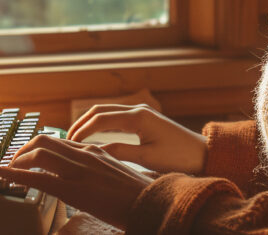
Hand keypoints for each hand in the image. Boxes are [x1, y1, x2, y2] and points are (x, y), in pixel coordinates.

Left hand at [0, 134, 153, 229]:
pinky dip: (18, 174)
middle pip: (45, 140)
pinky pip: (40, 177)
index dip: (40, 145)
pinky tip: (6, 175)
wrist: (151, 204)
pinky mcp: (75, 187)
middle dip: (24, 148)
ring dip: (19, 158)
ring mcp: (80, 169)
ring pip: (40, 152)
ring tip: (10, 168)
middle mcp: (85, 154)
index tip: (29, 154)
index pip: (61, 141)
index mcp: (95, 151)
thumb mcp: (117, 175)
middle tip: (14, 160)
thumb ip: (101, 170)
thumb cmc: (138, 195)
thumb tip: (90, 177)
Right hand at [67, 103, 207, 174]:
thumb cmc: (177, 156)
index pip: (100, 119)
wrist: (201, 153)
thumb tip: (94, 150)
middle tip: (65, 139)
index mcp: (137, 117)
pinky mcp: (144, 118)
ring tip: (75, 138)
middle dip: (81, 124)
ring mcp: (141, 112)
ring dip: (90, 122)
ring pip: (107, 111)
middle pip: (100, 110)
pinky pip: (116, 117)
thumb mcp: (146, 157)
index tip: (69, 144)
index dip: (81, 131)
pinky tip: (94, 135)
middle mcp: (137, 109)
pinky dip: (101, 124)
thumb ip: (119, 151)